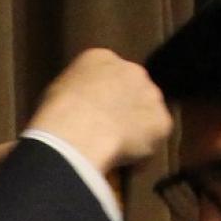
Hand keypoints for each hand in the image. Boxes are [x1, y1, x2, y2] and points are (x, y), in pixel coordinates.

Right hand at [25, 48, 171, 171]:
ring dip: (138, 127)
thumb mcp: (59, 91)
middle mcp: (132, 70)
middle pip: (134, 88)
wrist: (77, 133)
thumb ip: (80, 91)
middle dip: (126, 107)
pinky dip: (145, 150)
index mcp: (102, 58)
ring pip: (148, 112)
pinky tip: (127, 161)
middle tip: (110, 130)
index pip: (109, 73)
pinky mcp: (162, 121)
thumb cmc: (57, 113)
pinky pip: (155, 137)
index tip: (96, 112)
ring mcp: (151, 94)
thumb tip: (84, 106)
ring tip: (119, 149)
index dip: (104, 95)